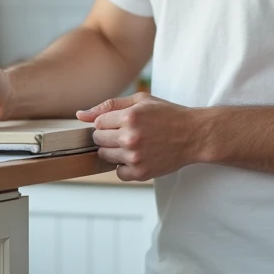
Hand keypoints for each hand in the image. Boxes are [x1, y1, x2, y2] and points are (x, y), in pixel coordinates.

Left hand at [77, 93, 205, 181]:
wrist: (194, 135)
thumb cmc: (167, 114)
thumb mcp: (140, 101)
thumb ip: (108, 105)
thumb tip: (79, 115)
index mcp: (129, 116)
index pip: (97, 123)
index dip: (107, 122)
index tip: (120, 122)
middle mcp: (130, 137)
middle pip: (98, 140)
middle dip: (108, 136)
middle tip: (127, 133)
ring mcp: (135, 157)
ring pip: (104, 156)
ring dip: (114, 150)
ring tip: (133, 144)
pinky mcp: (141, 173)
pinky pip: (118, 172)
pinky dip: (124, 166)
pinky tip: (138, 156)